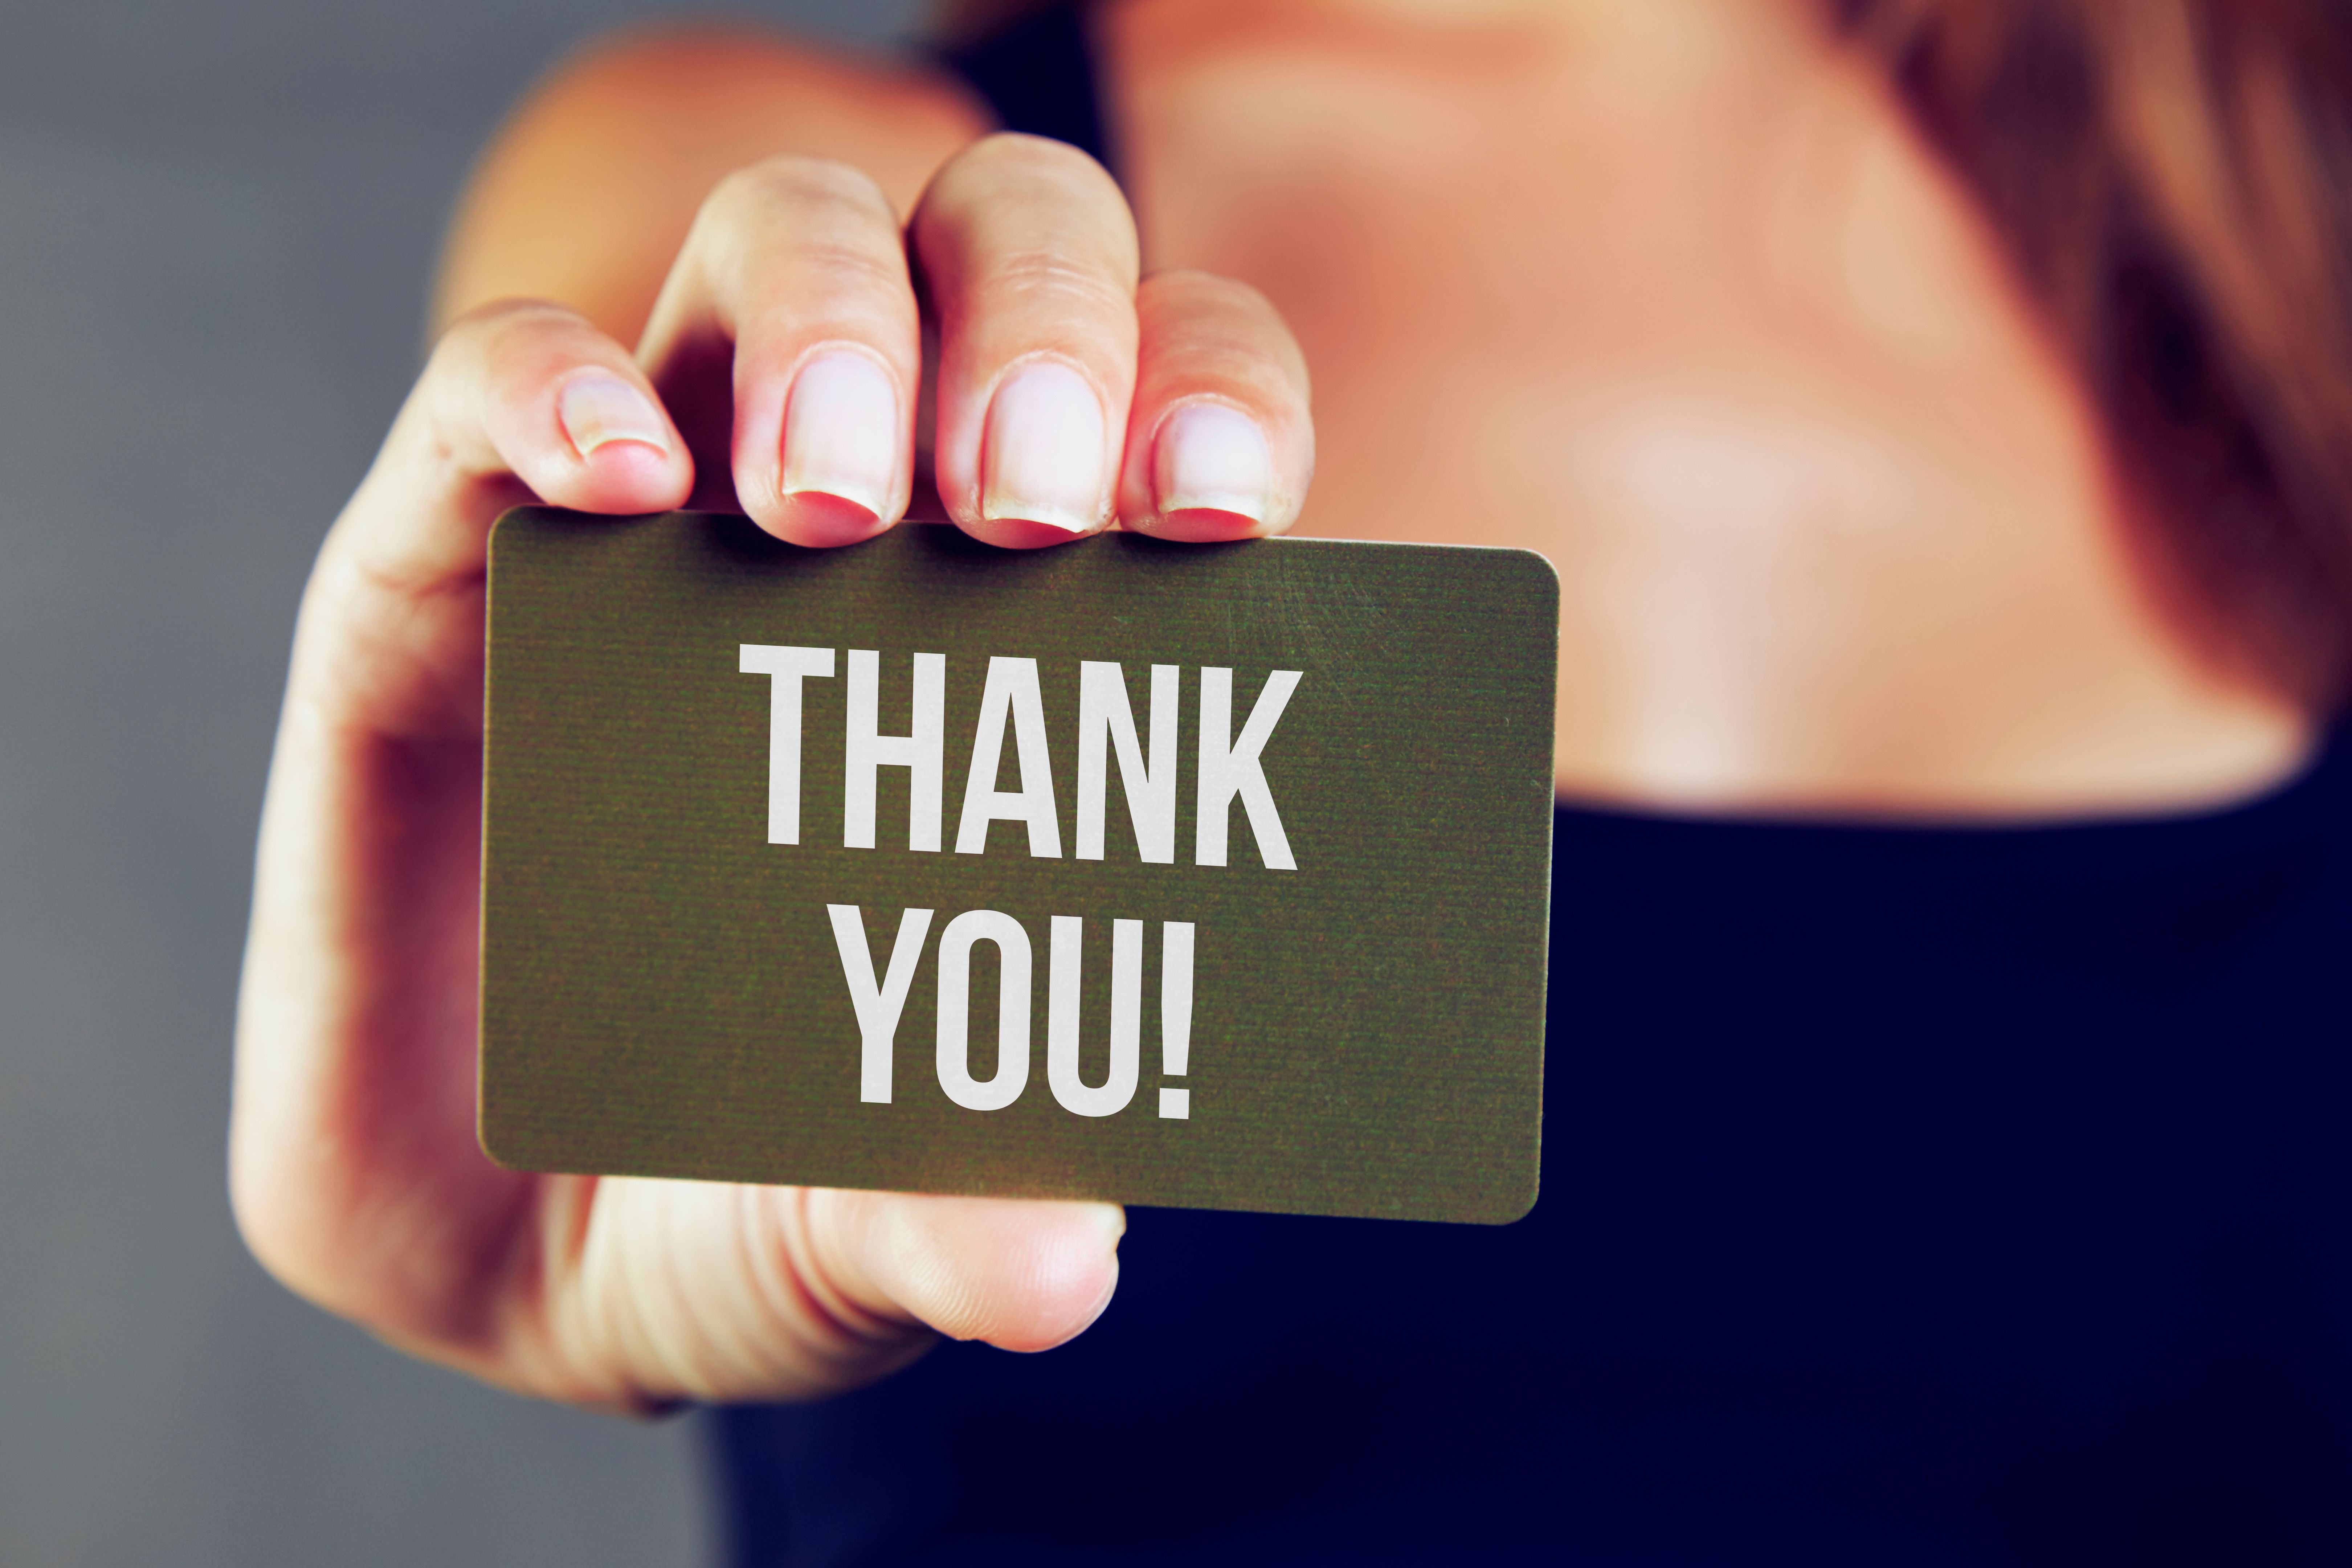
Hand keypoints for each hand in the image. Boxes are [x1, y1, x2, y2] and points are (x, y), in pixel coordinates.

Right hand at [230, 135, 1313, 1410]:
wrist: (522, 1252)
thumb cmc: (756, 1191)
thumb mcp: (871, 1224)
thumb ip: (962, 1220)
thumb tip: (1064, 1270)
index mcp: (1041, 629)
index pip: (1173, 405)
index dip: (1215, 397)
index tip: (1222, 513)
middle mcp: (873, 523)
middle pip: (998, 258)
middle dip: (1043, 330)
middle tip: (1036, 504)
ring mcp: (664, 518)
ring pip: (777, 251)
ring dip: (829, 325)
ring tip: (829, 502)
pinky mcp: (452, 562)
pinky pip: (492, 385)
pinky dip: (545, 389)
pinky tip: (609, 475)